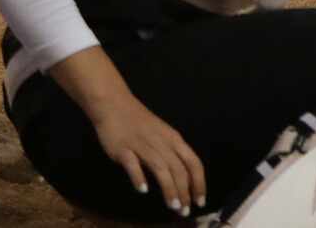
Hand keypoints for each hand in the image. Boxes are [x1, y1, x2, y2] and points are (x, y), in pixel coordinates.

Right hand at [87, 92, 207, 216]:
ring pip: (161, 168)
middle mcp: (162, 143)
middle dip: (184, 192)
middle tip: (184, 211)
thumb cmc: (140, 123)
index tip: (200, 201)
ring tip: (173, 206)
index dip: (199, 182)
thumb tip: (183, 178)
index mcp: (174, 140)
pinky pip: (133, 164)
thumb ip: (172, 154)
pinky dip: (139, 177)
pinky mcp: (124, 149)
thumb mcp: (163, 135)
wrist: (115, 105)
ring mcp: (142, 145)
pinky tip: (143, 190)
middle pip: (179, 169)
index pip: (193, 163)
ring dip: (169, 188)